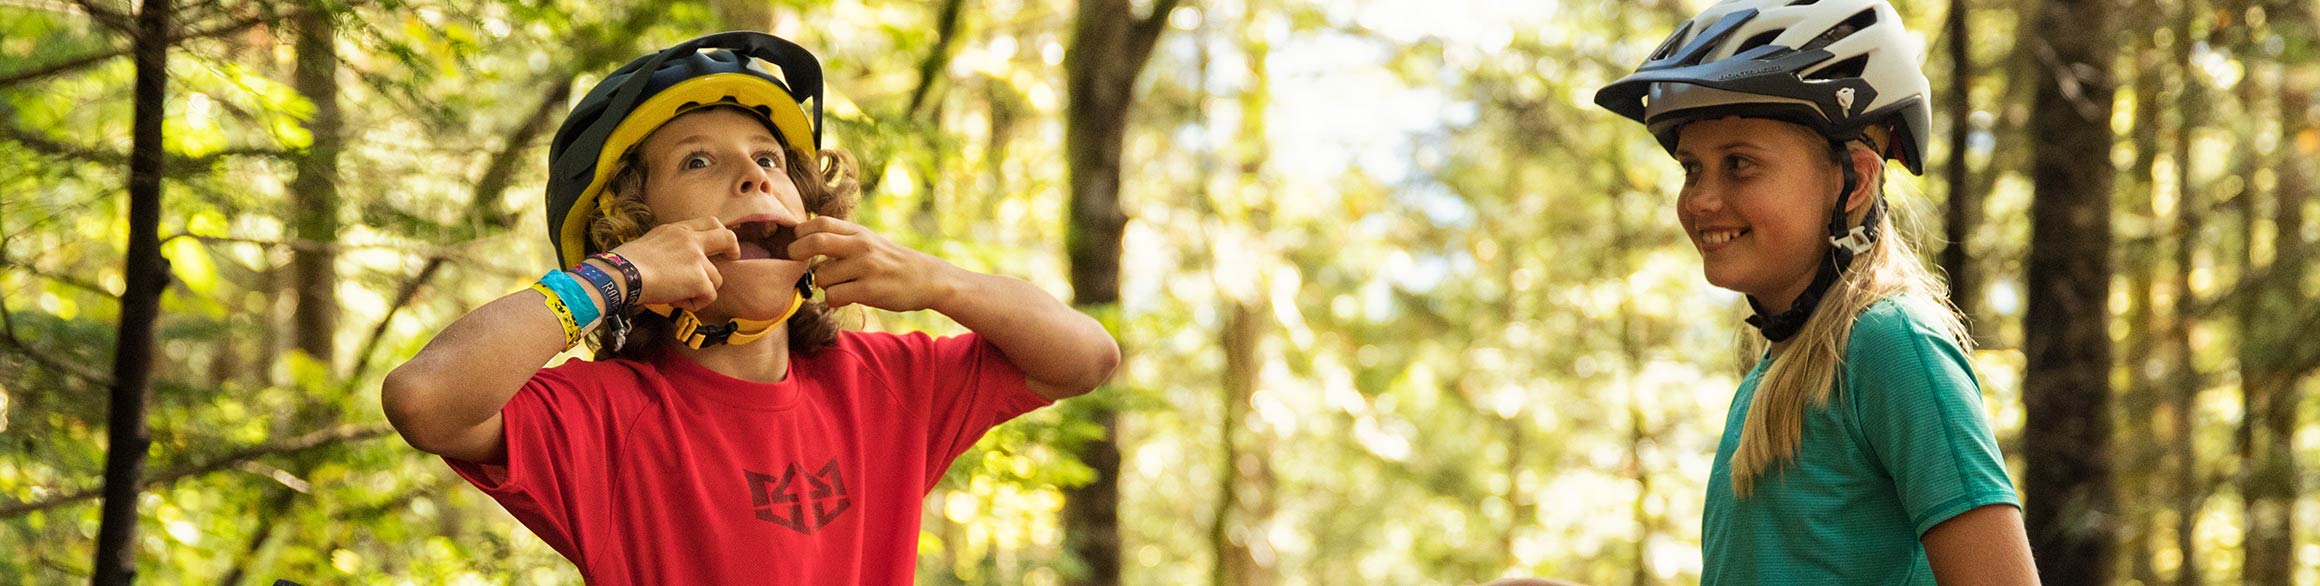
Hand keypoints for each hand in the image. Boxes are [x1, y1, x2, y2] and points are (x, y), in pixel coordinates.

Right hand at [606, 216, 740, 312]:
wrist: (623, 274)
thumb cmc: (627, 263)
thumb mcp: (652, 241)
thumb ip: (671, 245)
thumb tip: (676, 260)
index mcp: (678, 230)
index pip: (710, 222)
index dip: (719, 232)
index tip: (721, 243)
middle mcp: (692, 241)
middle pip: (727, 238)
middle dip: (733, 249)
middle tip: (733, 258)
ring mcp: (698, 259)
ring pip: (717, 278)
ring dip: (701, 290)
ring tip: (676, 294)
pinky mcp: (700, 279)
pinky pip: (709, 296)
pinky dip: (694, 303)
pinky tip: (676, 301)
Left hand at [787, 217, 955, 311]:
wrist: (927, 278)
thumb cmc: (892, 262)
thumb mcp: (870, 241)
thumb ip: (843, 239)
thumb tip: (805, 241)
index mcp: (859, 232)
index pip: (821, 223)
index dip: (801, 231)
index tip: (796, 242)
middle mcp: (861, 246)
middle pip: (816, 242)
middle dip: (797, 252)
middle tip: (793, 259)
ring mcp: (866, 268)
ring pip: (822, 277)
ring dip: (823, 285)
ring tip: (839, 286)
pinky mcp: (869, 290)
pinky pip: (834, 296)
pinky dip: (834, 300)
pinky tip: (846, 298)